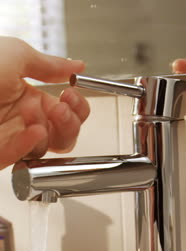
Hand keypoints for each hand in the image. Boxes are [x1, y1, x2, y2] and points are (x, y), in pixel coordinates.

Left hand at [0, 37, 89, 169]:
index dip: (77, 105)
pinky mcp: (2, 156)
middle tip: (61, 107)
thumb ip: (50, 65)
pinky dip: (30, 145)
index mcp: (29, 96)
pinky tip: (32, 130)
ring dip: (50, 130)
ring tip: (33, 113)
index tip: (72, 92)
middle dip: (70, 121)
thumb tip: (77, 65)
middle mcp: (24, 119)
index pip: (67, 110)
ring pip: (49, 148)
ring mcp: (14, 139)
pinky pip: (24, 158)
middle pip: (65, 134)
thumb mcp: (14, 55)